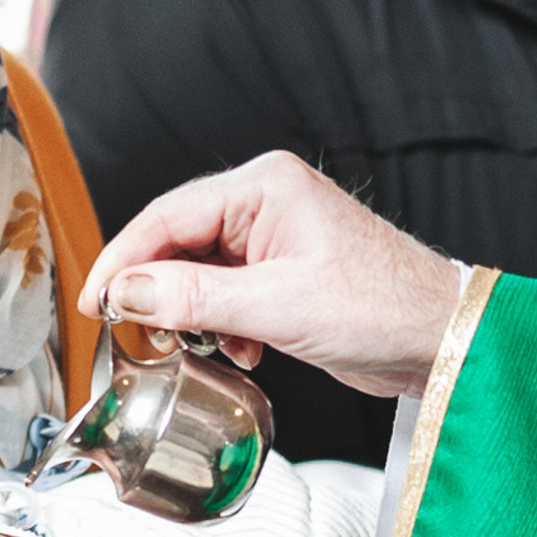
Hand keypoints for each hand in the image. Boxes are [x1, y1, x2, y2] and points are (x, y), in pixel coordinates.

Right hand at [78, 152, 465, 397]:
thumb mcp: (277, 307)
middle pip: (177, 242)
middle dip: (156, 292)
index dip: (122, 261)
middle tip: (135, 333)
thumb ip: (195, 298)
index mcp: (265, 187)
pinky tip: (241, 349)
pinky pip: (225, 293)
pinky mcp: (283, 273)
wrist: (442, 338)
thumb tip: (128, 293)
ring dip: (191, 314)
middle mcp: (266, 203)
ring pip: (199, 272)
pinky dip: (220, 325)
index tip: (94, 304)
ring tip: (200, 345)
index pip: (166, 216)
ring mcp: (275, 238)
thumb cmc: (382, 307)